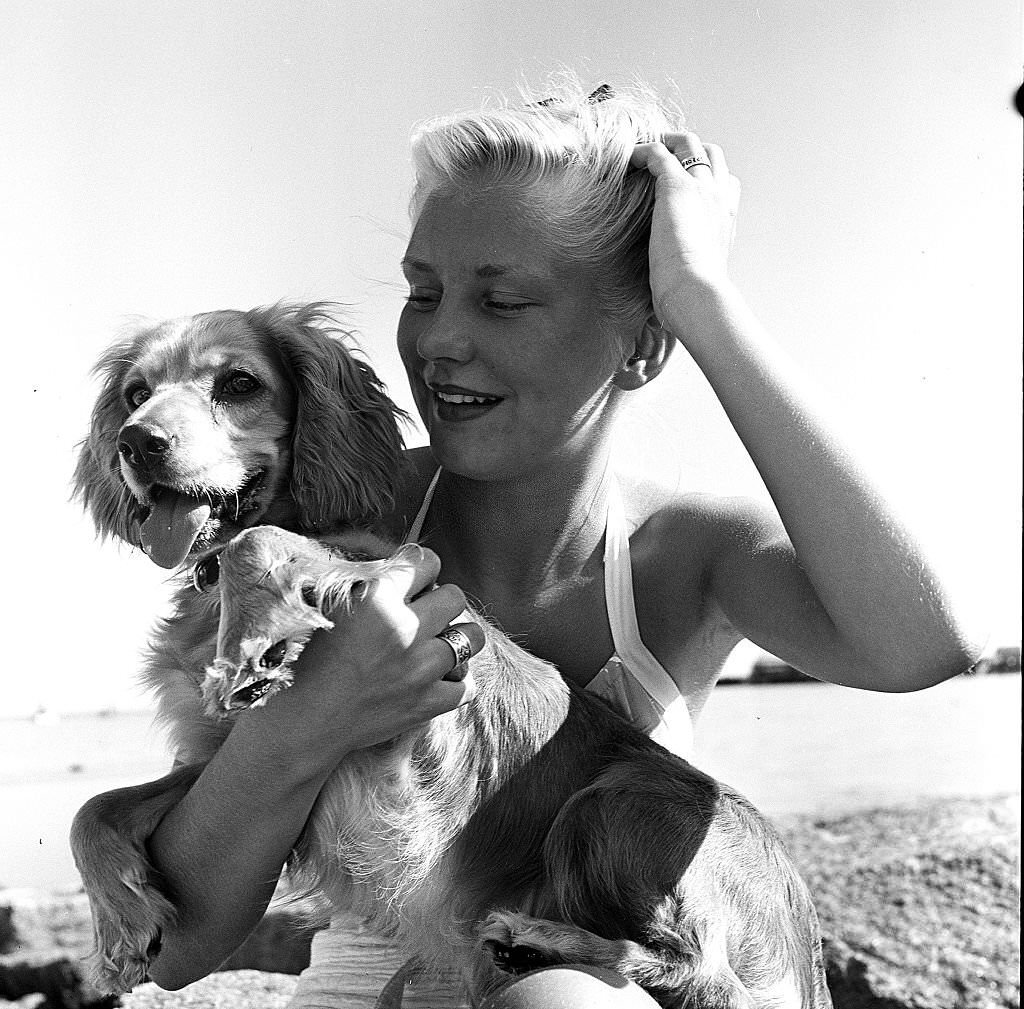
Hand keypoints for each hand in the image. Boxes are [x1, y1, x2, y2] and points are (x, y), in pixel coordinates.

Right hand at [237, 546, 483, 775]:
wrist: (303, 721)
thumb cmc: (307, 660)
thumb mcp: (331, 606)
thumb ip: (370, 582)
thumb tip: (402, 567)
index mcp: (378, 598)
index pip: (427, 561)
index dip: (421, 569)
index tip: (413, 582)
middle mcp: (406, 628)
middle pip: (455, 596)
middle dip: (441, 601)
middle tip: (423, 615)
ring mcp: (421, 668)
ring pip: (472, 636)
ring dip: (456, 637)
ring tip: (436, 644)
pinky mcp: (428, 703)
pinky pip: (467, 683)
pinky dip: (455, 680)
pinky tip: (437, 678)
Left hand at [630, 132, 740, 337]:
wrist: (698, 294)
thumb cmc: (696, 298)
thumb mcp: (701, 278)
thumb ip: (692, 271)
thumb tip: (673, 299)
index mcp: (727, 217)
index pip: (724, 181)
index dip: (705, 174)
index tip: (684, 178)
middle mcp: (719, 196)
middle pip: (710, 152)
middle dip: (687, 147)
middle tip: (662, 152)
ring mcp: (701, 187)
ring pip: (687, 143)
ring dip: (665, 140)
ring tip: (642, 147)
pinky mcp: (676, 185)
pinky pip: (658, 153)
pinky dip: (641, 149)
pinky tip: (626, 157)